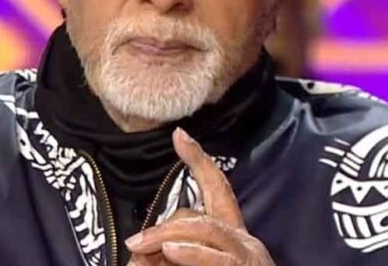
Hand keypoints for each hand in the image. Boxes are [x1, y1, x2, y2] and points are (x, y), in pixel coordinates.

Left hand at [125, 128, 274, 265]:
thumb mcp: (189, 264)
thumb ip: (170, 256)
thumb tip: (140, 256)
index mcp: (231, 235)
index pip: (217, 189)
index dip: (199, 160)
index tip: (179, 134)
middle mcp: (244, 243)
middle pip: (204, 219)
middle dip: (167, 227)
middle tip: (137, 244)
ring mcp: (250, 259)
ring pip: (213, 236)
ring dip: (180, 241)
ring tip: (157, 247)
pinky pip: (221, 263)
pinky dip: (196, 258)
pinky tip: (173, 255)